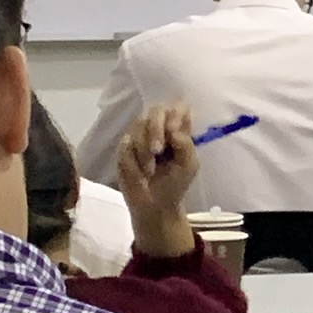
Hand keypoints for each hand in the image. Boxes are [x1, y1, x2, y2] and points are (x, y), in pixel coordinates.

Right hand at [115, 105, 198, 258]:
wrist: (154, 205)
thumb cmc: (175, 184)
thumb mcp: (188, 166)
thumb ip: (185, 146)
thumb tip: (174, 130)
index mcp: (179, 131)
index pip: (178, 107)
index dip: (175, 113)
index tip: (174, 130)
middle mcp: (159, 128)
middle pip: (155, 110)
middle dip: (155, 129)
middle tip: (158, 150)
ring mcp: (140, 137)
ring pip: (137, 126)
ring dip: (144, 150)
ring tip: (150, 170)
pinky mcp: (124, 149)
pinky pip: (125, 145)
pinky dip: (133, 160)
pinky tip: (140, 173)